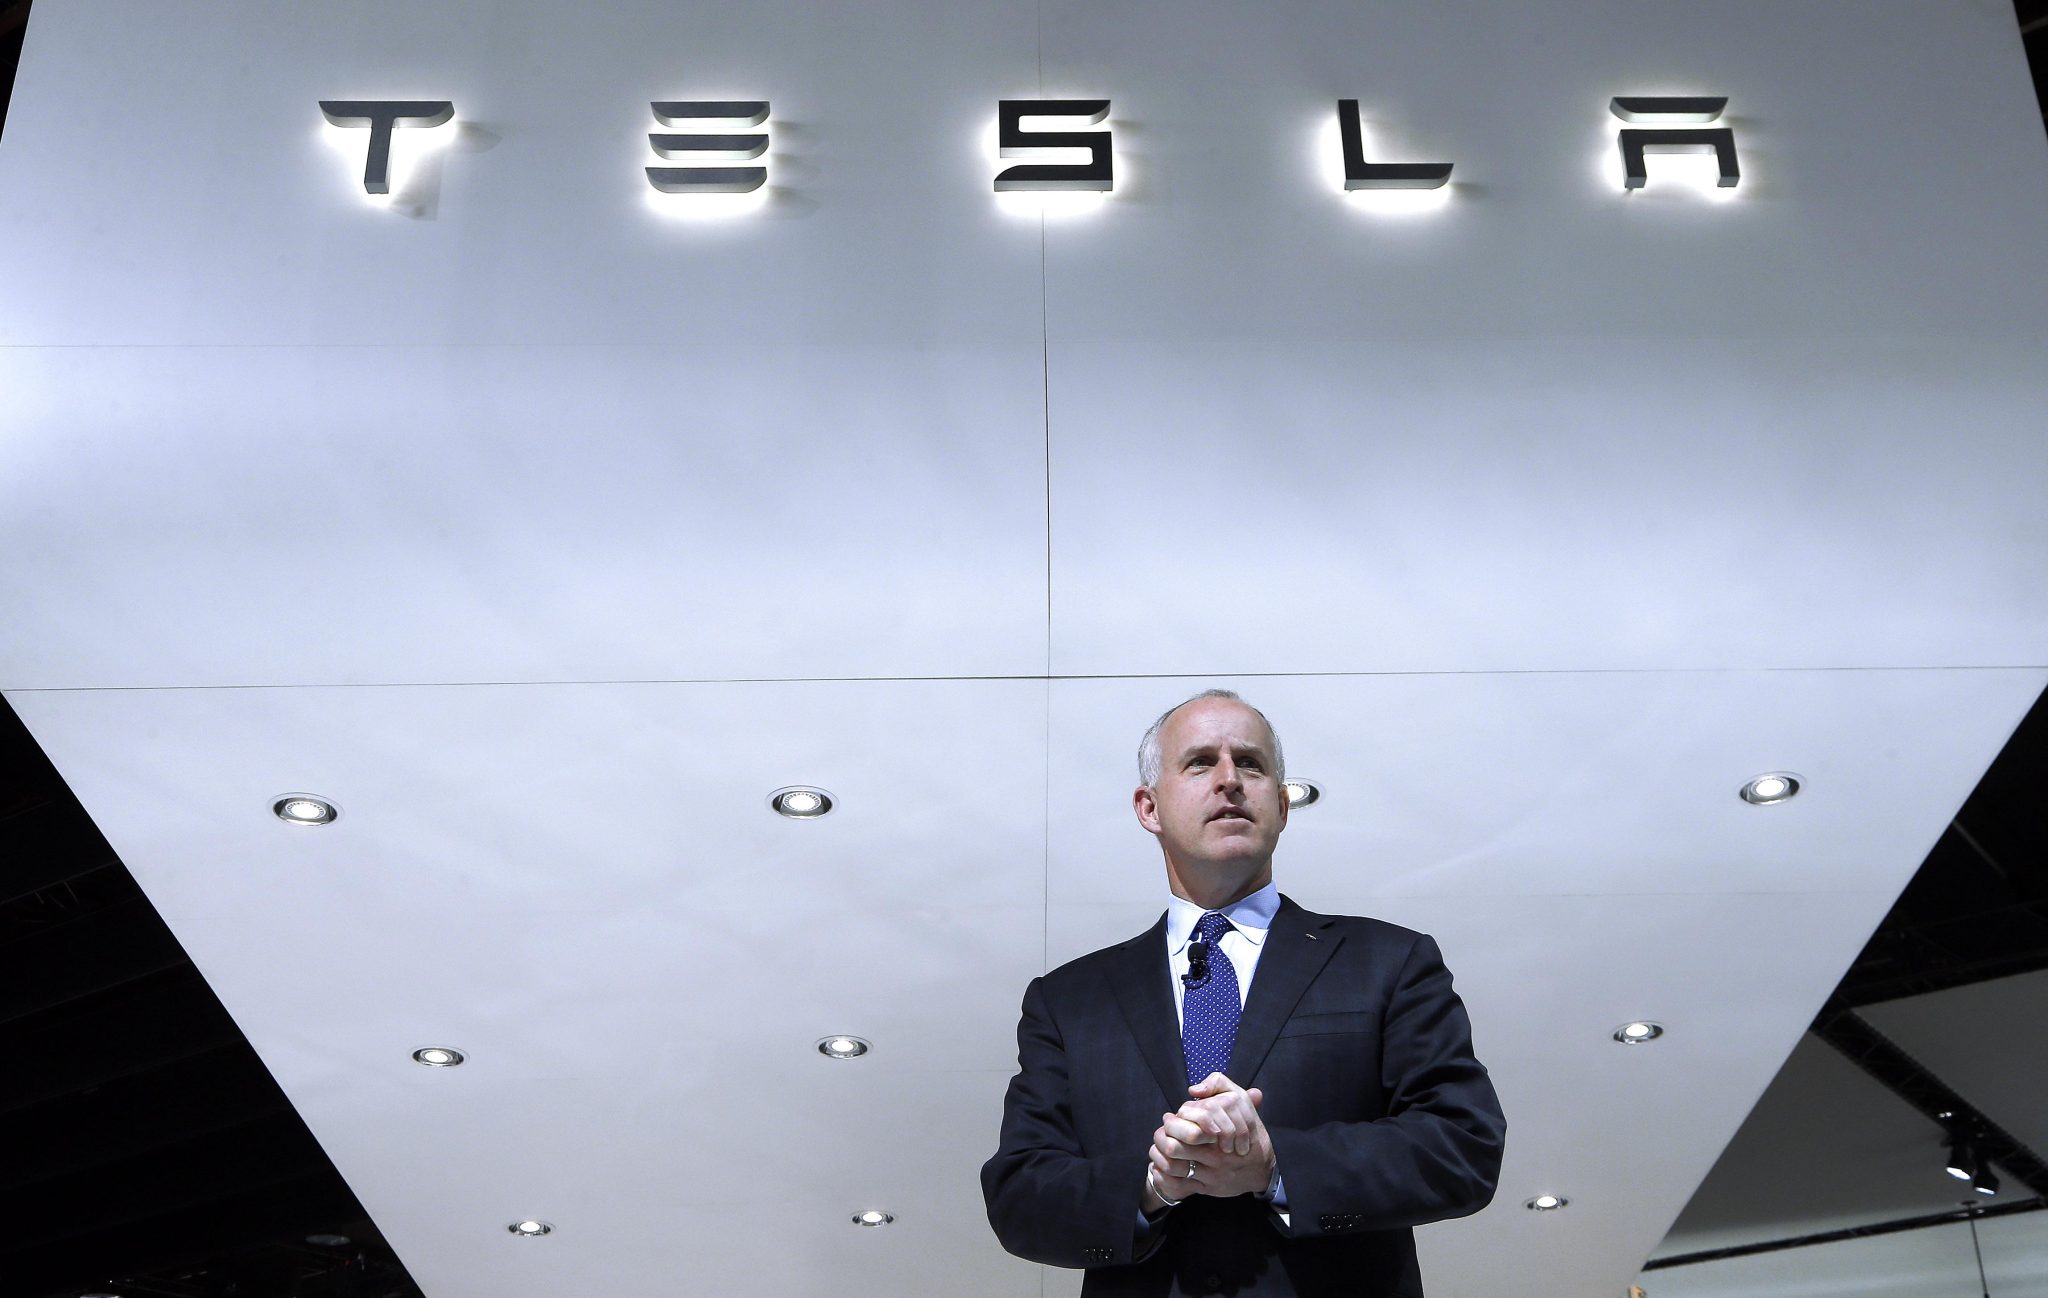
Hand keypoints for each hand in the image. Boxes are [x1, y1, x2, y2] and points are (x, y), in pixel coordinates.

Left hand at [1147, 1072, 1274, 1199]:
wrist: (1263, 1169)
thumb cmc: (1248, 1131)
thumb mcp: (1240, 1100)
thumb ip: (1218, 1084)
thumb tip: (1193, 1090)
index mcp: (1219, 1129)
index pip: (1185, 1120)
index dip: (1173, 1119)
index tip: (1171, 1118)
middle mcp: (1214, 1152)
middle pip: (1174, 1144)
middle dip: (1161, 1136)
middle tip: (1162, 1133)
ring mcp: (1211, 1171)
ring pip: (1173, 1162)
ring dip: (1159, 1154)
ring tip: (1159, 1148)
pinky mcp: (1208, 1188)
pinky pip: (1178, 1185)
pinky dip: (1163, 1176)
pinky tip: (1160, 1168)